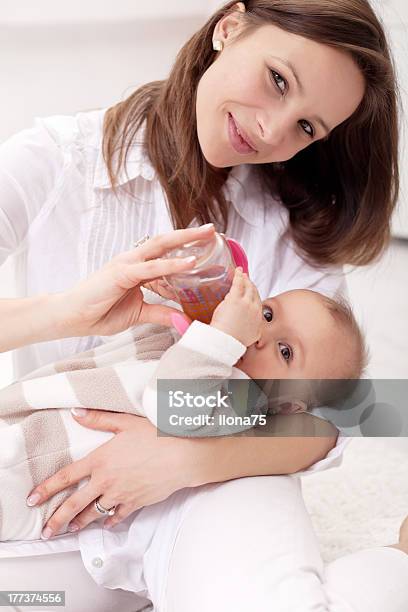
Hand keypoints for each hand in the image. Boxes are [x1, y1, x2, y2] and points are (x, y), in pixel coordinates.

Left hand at [27, 411, 203, 537]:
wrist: (182, 455)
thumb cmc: (157, 435)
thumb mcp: (126, 422)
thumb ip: (99, 419)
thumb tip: (77, 413)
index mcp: (100, 460)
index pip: (66, 477)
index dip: (46, 489)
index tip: (33, 499)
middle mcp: (106, 481)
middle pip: (75, 504)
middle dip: (57, 519)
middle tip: (46, 530)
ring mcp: (121, 494)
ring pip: (94, 513)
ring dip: (80, 523)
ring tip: (70, 529)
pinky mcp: (136, 502)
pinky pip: (118, 516)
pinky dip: (111, 520)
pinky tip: (107, 522)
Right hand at [54, 224, 214, 337]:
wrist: (71, 317)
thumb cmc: (99, 311)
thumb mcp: (139, 314)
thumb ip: (160, 313)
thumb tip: (182, 319)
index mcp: (138, 268)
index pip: (166, 254)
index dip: (186, 250)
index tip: (207, 247)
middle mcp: (134, 261)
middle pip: (166, 243)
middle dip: (190, 236)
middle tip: (212, 230)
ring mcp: (127, 264)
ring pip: (160, 247)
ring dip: (185, 241)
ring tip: (206, 235)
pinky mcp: (121, 273)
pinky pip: (151, 268)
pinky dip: (171, 265)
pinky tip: (189, 262)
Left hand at [210, 267, 262, 345]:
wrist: (227, 341)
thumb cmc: (234, 340)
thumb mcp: (251, 336)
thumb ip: (254, 328)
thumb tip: (252, 324)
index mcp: (258, 317)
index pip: (258, 301)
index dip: (254, 294)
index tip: (251, 291)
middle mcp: (255, 308)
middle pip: (254, 292)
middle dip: (251, 285)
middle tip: (246, 279)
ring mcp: (246, 303)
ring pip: (248, 287)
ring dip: (245, 279)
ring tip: (242, 274)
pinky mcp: (236, 299)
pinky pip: (239, 283)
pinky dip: (239, 276)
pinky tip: (237, 271)